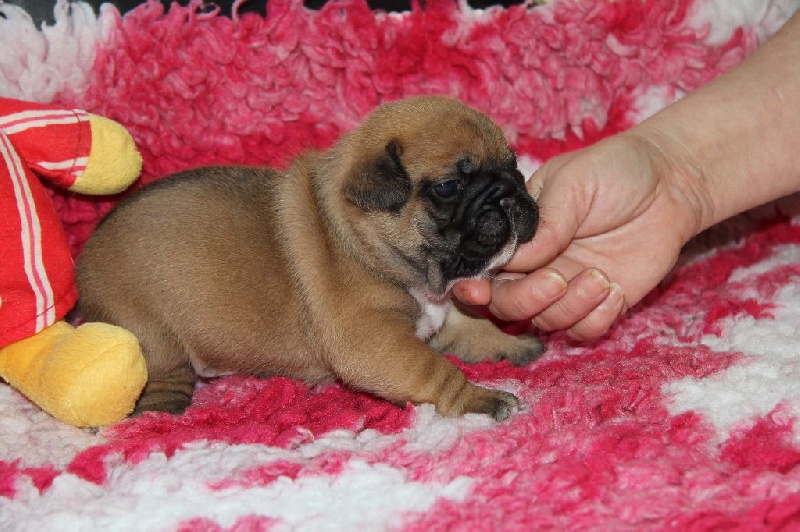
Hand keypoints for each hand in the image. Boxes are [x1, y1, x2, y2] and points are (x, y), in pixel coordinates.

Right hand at [455, 132, 707, 339]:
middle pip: (506, 304)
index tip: (478, 289)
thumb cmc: (615, 171)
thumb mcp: (573, 182)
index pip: (483, 267)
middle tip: (557, 279)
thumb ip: (545, 222)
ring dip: (570, 307)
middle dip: (525, 299)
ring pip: (545, 322)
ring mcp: (567, 287)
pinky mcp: (599, 303)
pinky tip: (616, 290)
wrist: (672, 183)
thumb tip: (514, 257)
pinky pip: (583, 331)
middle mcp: (535, 265)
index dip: (474, 285)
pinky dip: (596, 319)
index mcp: (518, 234)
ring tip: (600, 278)